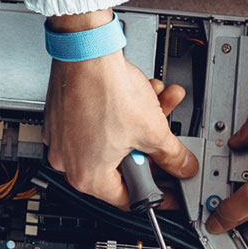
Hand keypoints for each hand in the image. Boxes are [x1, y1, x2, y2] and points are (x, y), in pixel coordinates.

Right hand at [43, 9, 197, 208]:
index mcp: (88, 177)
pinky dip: (121, 110)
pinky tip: (139, 92)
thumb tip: (183, 167)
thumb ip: (173, 156)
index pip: (128, 198)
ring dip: (142, 120)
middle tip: (164, 135)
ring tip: (158, 101)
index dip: (156, 192)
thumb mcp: (153, 131)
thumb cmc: (106, 89)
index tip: (167, 190)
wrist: (86, 51)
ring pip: (115, 136)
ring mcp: (64, 138)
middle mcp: (69, 161)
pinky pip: (99, 121)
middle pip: (124, 162)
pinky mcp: (64, 116)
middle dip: (151, 143)